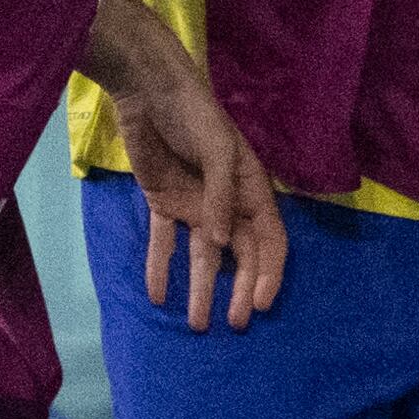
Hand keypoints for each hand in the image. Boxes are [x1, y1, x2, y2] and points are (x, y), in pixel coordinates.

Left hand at [114, 53, 288, 332]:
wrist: (148, 93)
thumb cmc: (194, 115)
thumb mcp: (218, 150)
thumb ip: (221, 196)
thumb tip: (222, 244)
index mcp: (251, 189)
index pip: (269, 240)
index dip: (269, 272)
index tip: (260, 302)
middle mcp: (228, 204)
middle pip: (240, 256)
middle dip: (240, 291)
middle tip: (235, 325)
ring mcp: (196, 206)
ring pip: (203, 257)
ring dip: (201, 289)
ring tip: (197, 325)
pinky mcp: (163, 204)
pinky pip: (164, 243)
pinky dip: (161, 269)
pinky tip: (158, 297)